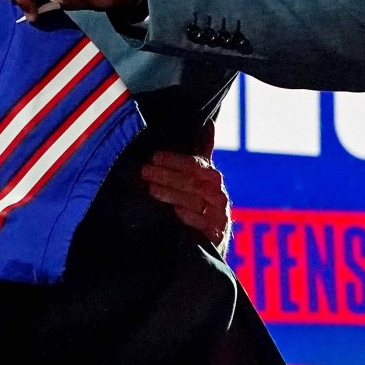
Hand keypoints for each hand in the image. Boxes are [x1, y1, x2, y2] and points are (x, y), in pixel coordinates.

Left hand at [139, 121, 232, 253]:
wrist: (212, 240)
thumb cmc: (202, 203)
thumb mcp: (201, 178)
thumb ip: (202, 152)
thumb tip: (208, 123)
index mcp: (213, 179)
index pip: (196, 164)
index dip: (176, 160)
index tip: (154, 156)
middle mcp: (218, 195)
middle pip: (194, 182)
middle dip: (168, 175)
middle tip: (145, 171)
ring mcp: (219, 216)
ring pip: (196, 201)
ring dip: (173, 194)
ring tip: (151, 189)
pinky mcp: (216, 235)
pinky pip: (204, 224)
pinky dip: (190, 217)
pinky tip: (174, 212)